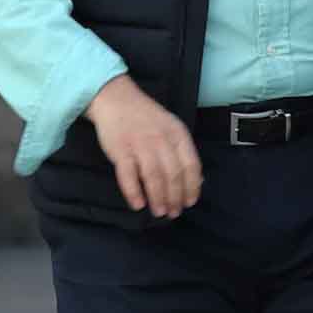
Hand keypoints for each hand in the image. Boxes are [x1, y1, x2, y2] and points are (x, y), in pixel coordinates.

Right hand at [84, 73, 201, 218]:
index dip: (193, 186)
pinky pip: (128, 174)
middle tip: (174, 213)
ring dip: (158, 198)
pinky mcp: (120, 150)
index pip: (191, 165)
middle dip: (176, 197)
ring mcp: (140, 145)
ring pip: (154, 177)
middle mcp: (162, 140)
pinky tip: (138, 204)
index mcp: (178, 135)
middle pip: (174, 174)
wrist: (116, 98)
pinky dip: (133, 191)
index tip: (190, 202)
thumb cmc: (146, 117)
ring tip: (159, 212)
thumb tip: (197, 180)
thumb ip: (182, 152)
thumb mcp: (171, 128)